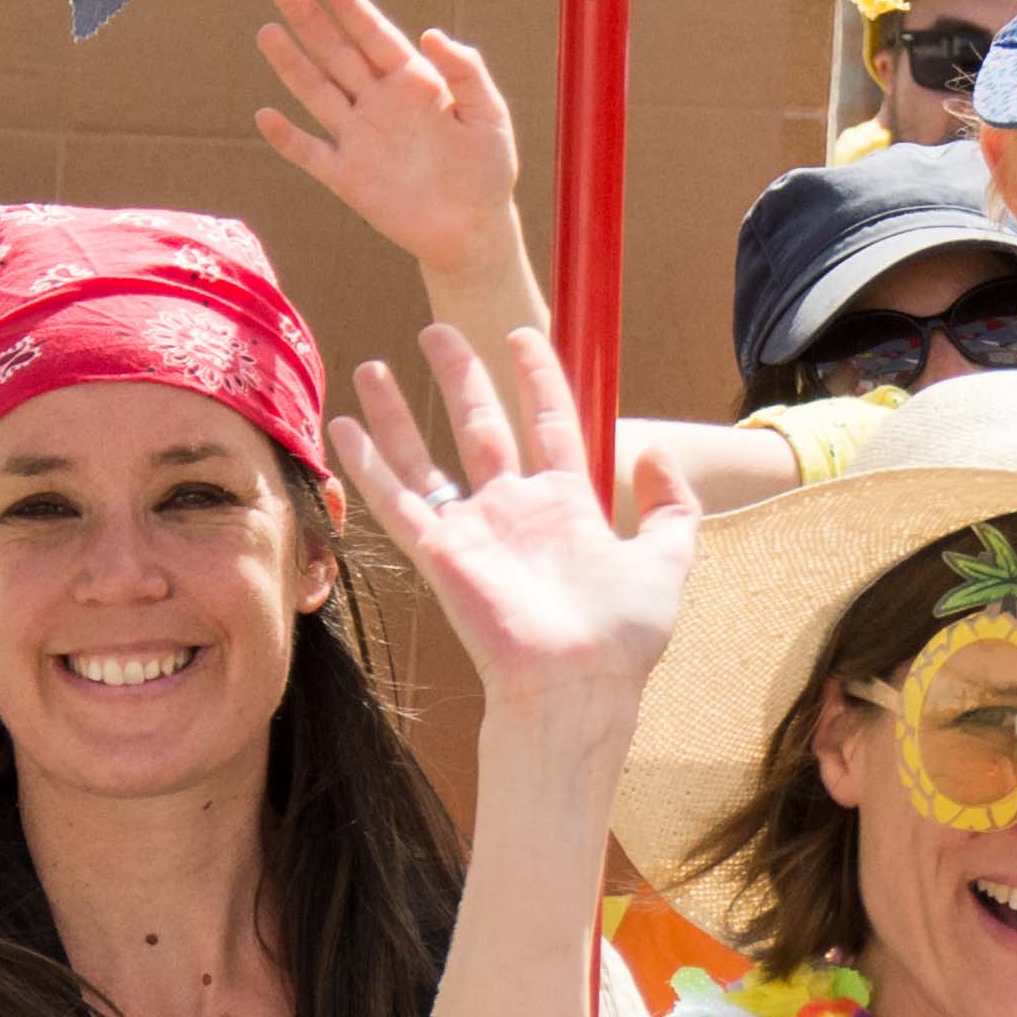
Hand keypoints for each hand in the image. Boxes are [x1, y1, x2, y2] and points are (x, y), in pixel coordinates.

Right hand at [253, 0, 524, 273]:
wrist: (474, 232)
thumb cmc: (487, 170)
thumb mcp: (489, 115)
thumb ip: (466, 72)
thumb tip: (431, 33)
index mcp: (413, 82)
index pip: (375, 35)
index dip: (349, 6)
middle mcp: (379, 103)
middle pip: (337, 54)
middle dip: (309, 21)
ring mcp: (359, 138)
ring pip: (317, 93)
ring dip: (291, 65)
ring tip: (267, 32)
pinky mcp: (347, 178)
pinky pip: (311, 154)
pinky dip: (288, 139)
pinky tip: (266, 116)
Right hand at [334, 325, 695, 728]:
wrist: (577, 686)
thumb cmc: (622, 638)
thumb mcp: (668, 560)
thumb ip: (673, 505)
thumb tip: (657, 449)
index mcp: (568, 506)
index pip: (550, 422)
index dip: (538, 377)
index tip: (524, 335)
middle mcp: (515, 512)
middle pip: (482, 426)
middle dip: (462, 377)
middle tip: (440, 330)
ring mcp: (475, 531)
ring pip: (426, 458)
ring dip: (398, 412)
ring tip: (374, 365)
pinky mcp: (440, 554)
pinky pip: (395, 500)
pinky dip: (367, 463)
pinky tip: (342, 425)